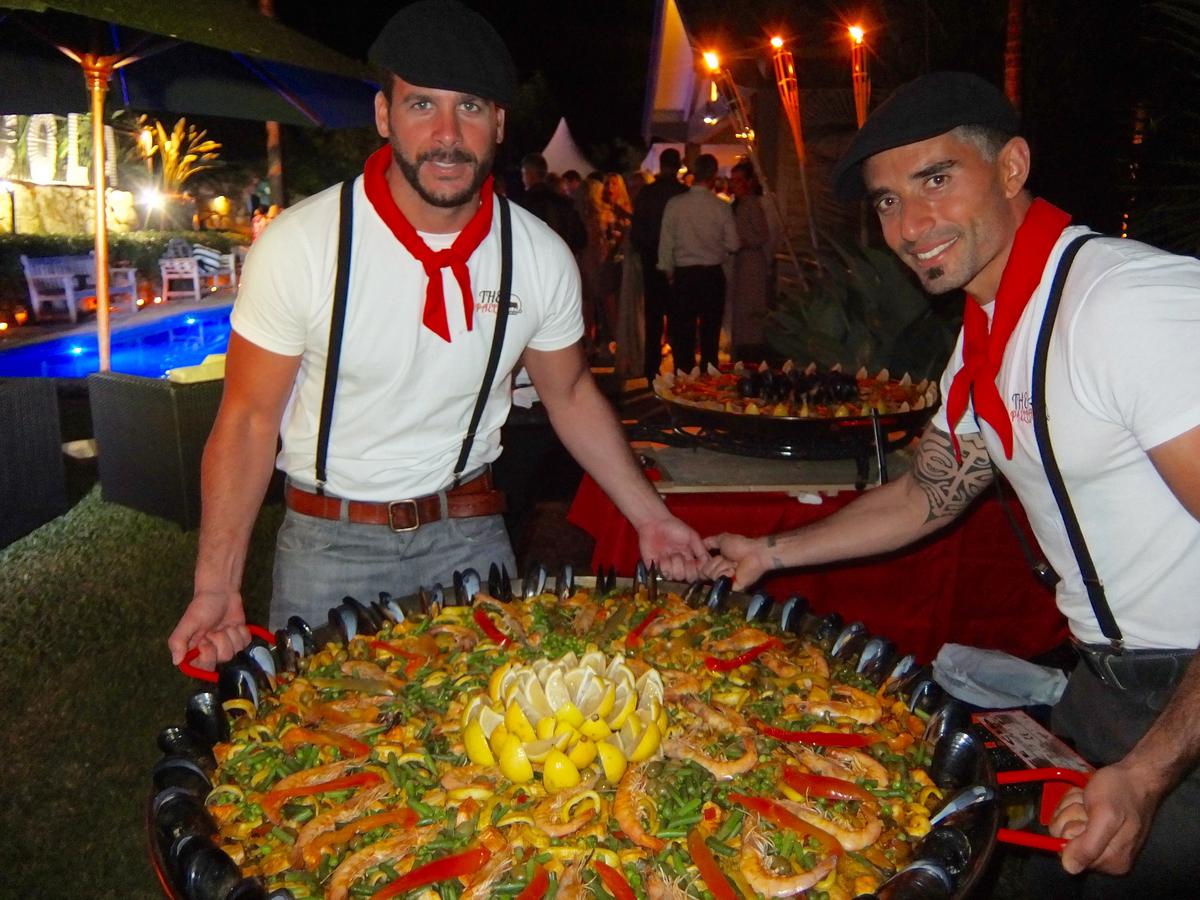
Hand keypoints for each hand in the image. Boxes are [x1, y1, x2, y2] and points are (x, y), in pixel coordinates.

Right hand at [168, 589, 250, 669]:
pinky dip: (242, 632)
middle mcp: (212, 653)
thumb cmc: (201, 607)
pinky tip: (234, 625)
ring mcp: (227, 648)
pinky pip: (247, 643)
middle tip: (215, 630)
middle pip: (224, 659)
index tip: (205, 639)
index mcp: (195, 653)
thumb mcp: (188, 622)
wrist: (221, 593)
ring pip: (237, 651)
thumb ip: (178, 641)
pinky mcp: (240, 641)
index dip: (208, 653)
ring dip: (232, 634)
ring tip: (224, 626)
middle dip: (222, 641)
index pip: (205, 667)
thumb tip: (176, 661)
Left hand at [636, 515, 707, 581]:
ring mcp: (668, 566)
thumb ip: (701, 550)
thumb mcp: (692, 536)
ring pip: (676, 577)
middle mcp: (680, 564)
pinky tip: (661, 557)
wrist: (654, 523)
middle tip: (680, 555)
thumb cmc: (673, 526)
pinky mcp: (656, 568)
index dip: (697, 571)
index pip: (697, 573)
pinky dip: (663, 566)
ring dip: (674, 565)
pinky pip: (662, 575)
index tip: (694, 562)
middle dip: (685, 568)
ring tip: (669, 554)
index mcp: (690, 557)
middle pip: (687, 578)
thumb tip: (708, 563)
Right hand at [702, 533, 771, 589]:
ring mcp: (724, 581)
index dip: (705, 561)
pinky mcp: (730, 588)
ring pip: (711, 575)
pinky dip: (726, 573)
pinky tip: (735, 571)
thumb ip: (710, 542)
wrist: (755, 554)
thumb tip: (700, 543)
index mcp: (717, 563)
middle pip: (705, 571)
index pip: (702, 567)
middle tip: (729, 559)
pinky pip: (719, 581)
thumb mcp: (722, 539)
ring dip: (723, 565)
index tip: (711, 556)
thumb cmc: (741, 546)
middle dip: (716, 562)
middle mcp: (720, 573)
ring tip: (734, 564)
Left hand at [1050, 761, 1161, 875]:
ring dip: (1073, 807)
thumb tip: (1069, 868)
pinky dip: (1074, 802)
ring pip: (1063, 823)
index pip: (1070, 855)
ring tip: (1090, 800)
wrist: (1135, 775)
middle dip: (1072, 816)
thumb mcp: (1105, 817)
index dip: (1073, 830)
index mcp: (1112, 861)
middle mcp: (1106, 856)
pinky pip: (1069, 815)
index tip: (1087, 817)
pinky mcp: (1093, 826)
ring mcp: (1098, 840)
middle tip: (1089, 805)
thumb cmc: (1121, 792)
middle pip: (1064, 838)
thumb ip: (1088, 846)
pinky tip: (1088, 796)